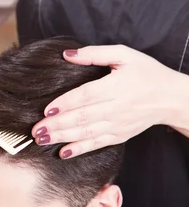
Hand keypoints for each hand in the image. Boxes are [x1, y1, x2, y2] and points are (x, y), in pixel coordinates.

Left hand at [31, 45, 176, 158]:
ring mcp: (118, 124)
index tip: (47, 109)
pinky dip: (79, 149)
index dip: (65, 103)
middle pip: (82, 117)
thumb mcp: (125, 54)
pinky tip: (63, 152)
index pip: (86, 96)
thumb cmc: (147, 72)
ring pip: (86, 133)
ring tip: (41, 140)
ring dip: (62, 137)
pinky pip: (97, 144)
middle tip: (35, 130)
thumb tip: (67, 54)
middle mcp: (116, 108)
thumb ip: (95, 54)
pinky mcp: (119, 135)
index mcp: (116, 86)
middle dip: (57, 125)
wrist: (171, 98)